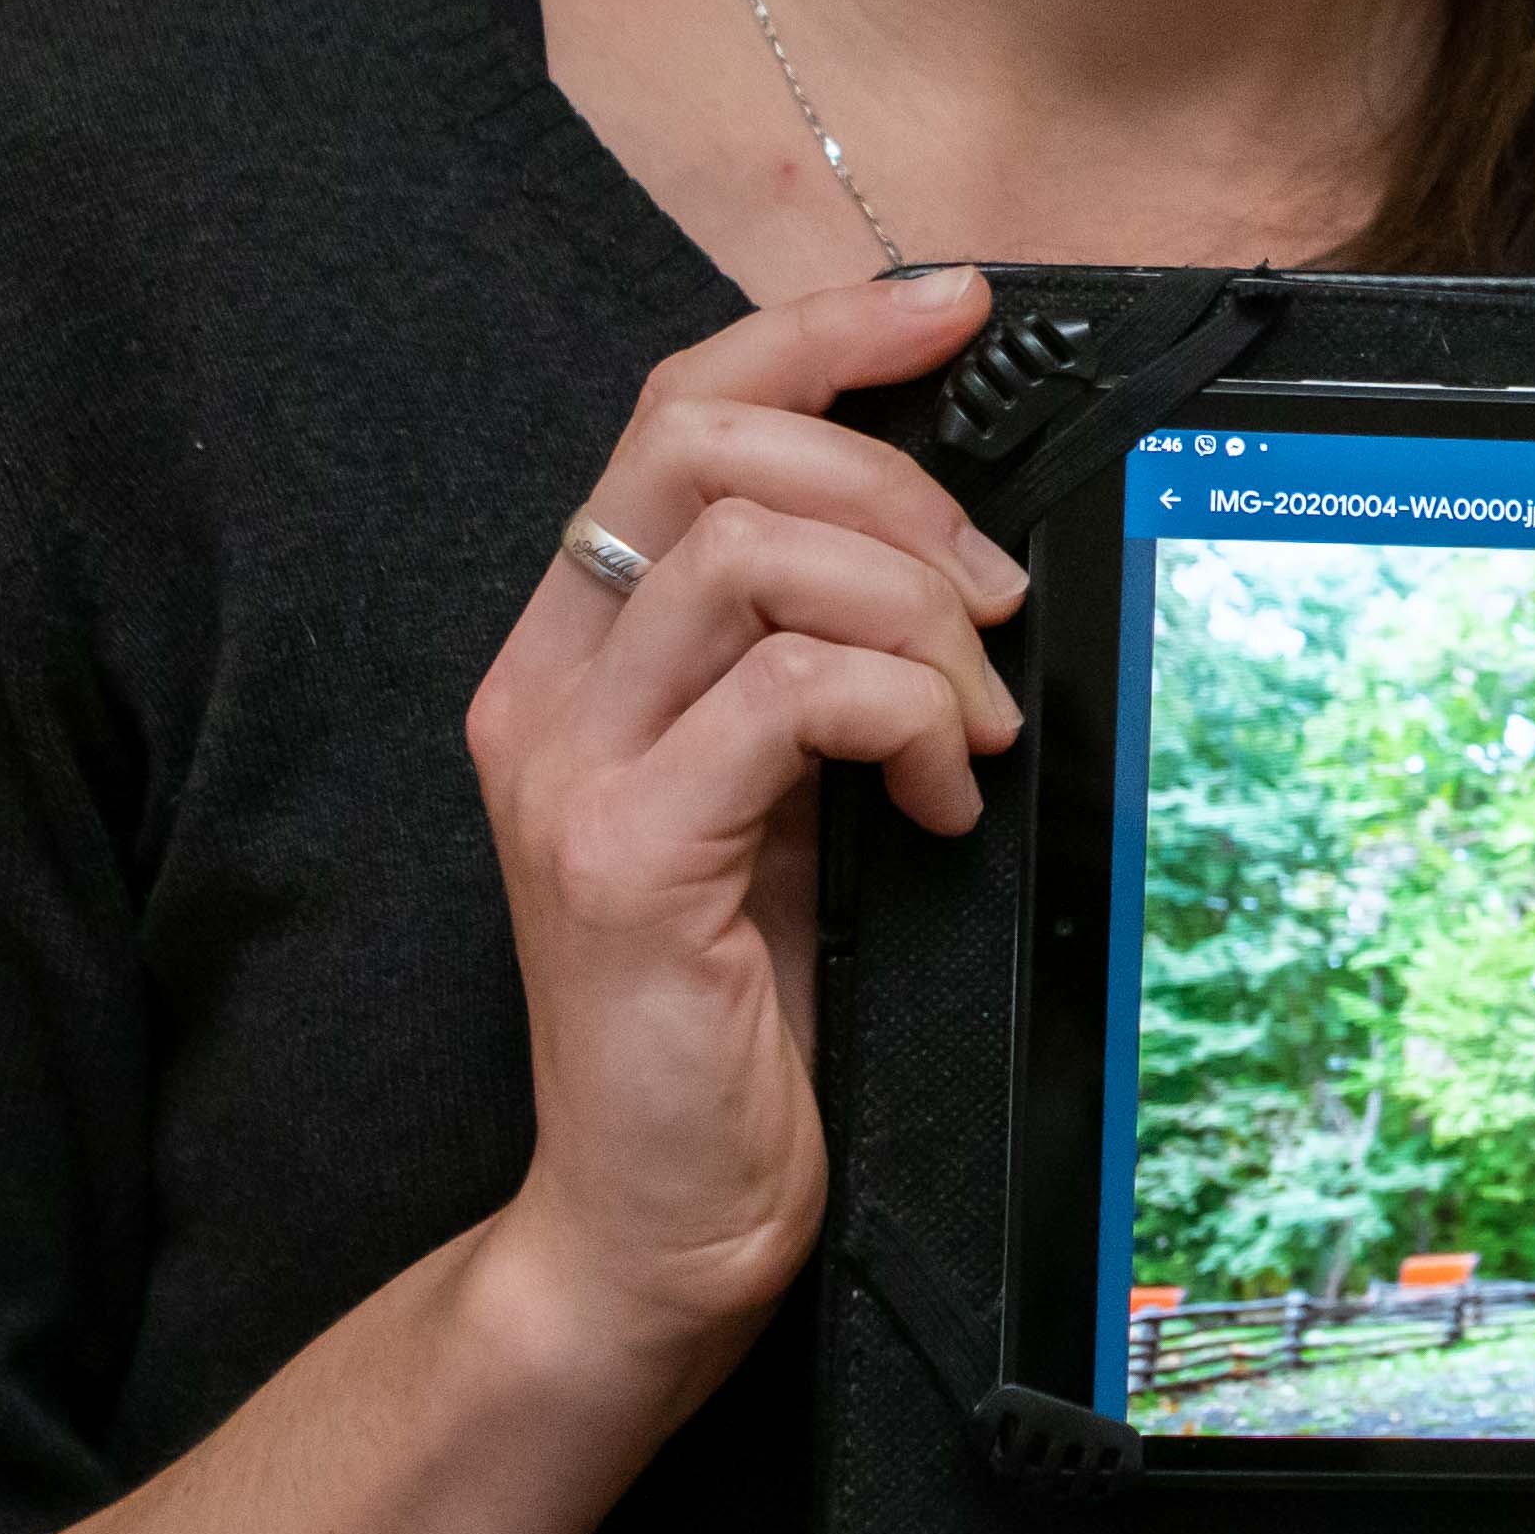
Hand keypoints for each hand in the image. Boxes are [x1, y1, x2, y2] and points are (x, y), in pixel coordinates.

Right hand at [459, 268, 1023, 1386]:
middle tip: (986, 603)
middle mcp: (548, 687)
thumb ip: (820, 661)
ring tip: (974, 728)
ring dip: (918, 615)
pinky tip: (942, 801)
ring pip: (759, 551)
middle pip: (709, 439)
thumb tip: (957, 535)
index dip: (822, 330)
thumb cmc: (744, 1017)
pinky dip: (909, 718)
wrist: (661, 1225)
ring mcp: (572, 768)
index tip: (957, 308)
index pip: (680, 408)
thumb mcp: (790, 796)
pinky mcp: (626, 857)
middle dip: (896, 482)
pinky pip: (795, 693)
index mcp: (582, 652)